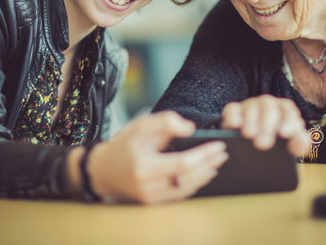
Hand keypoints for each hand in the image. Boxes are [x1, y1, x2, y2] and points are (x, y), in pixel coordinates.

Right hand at [86, 111, 227, 203]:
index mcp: (144, 166)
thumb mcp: (140, 125)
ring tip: (218, 162)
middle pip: (188, 178)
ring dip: (205, 175)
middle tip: (223, 153)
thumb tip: (191, 129)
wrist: (102, 170)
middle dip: (209, 164)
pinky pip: (179, 194)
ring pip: (186, 188)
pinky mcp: (152, 202)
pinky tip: (204, 174)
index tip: (219, 145)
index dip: (203, 155)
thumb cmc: (123, 145)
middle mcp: (148, 186)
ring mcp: (150, 197)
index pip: (183, 163)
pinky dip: (194, 184)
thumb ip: (166, 122)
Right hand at [220, 95, 310, 156]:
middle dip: (267, 124)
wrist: (250, 147)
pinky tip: (234, 125)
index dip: (288, 120)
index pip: (287, 109)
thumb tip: (301, 144)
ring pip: (251, 107)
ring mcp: (249, 106)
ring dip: (251, 121)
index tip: (286, 134)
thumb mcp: (288, 145)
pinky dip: (233, 116)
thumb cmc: (273, 143)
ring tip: (249, 136)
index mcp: (282, 110)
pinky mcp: (233, 111)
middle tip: (264, 143)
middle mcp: (266, 105)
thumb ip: (298, 144)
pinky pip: (232, 109)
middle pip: (268, 107)